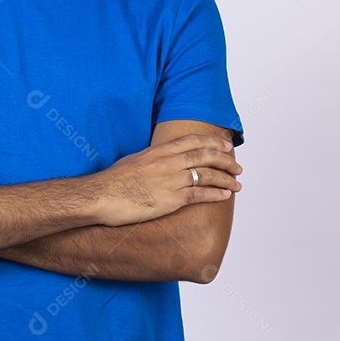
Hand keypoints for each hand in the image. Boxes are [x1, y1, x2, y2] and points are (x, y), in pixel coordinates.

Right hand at [93, 134, 241, 226]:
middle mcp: (168, 162)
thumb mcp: (134, 161)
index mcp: (158, 151)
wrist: (101, 195)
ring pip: (207, 175)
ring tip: (237, 184)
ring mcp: (171, 180)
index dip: (212, 142)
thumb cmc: (113, 181)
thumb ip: (152, 160)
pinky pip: (199, 195)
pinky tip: (224, 196)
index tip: (225, 145)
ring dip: (226, 179)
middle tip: (237, 167)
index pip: (192, 141)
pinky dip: (215, 194)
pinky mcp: (171, 199)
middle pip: (205, 156)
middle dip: (225, 161)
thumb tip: (159, 161)